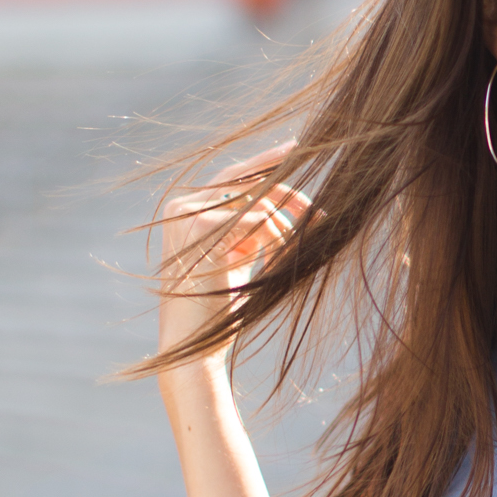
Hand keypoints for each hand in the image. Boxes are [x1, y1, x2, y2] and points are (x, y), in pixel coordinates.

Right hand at [157, 142, 310, 361]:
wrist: (193, 346)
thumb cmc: (218, 308)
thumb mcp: (240, 261)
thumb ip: (254, 233)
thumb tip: (292, 211)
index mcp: (186, 211)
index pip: (232, 178)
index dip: (265, 164)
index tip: (296, 150)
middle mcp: (180, 206)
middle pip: (243, 179)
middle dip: (284, 183)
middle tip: (316, 194)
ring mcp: (186, 214)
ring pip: (256, 201)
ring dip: (286, 225)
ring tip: (299, 247)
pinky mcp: (198, 227)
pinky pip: (256, 219)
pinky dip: (276, 237)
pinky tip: (282, 257)